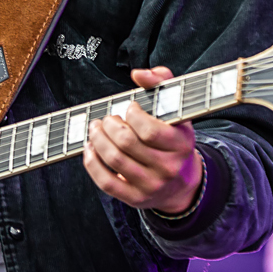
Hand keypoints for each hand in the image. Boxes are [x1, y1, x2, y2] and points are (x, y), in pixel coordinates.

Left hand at [83, 66, 202, 213]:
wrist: (182, 184)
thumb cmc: (173, 138)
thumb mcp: (176, 110)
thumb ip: (162, 82)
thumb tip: (138, 73)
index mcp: (182, 145)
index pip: (149, 130)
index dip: (132, 115)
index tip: (129, 108)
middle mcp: (168, 168)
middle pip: (127, 143)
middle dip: (109, 125)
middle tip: (107, 119)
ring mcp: (152, 186)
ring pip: (114, 160)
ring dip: (97, 139)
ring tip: (96, 129)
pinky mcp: (135, 198)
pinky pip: (106, 182)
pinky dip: (92, 163)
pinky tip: (90, 148)